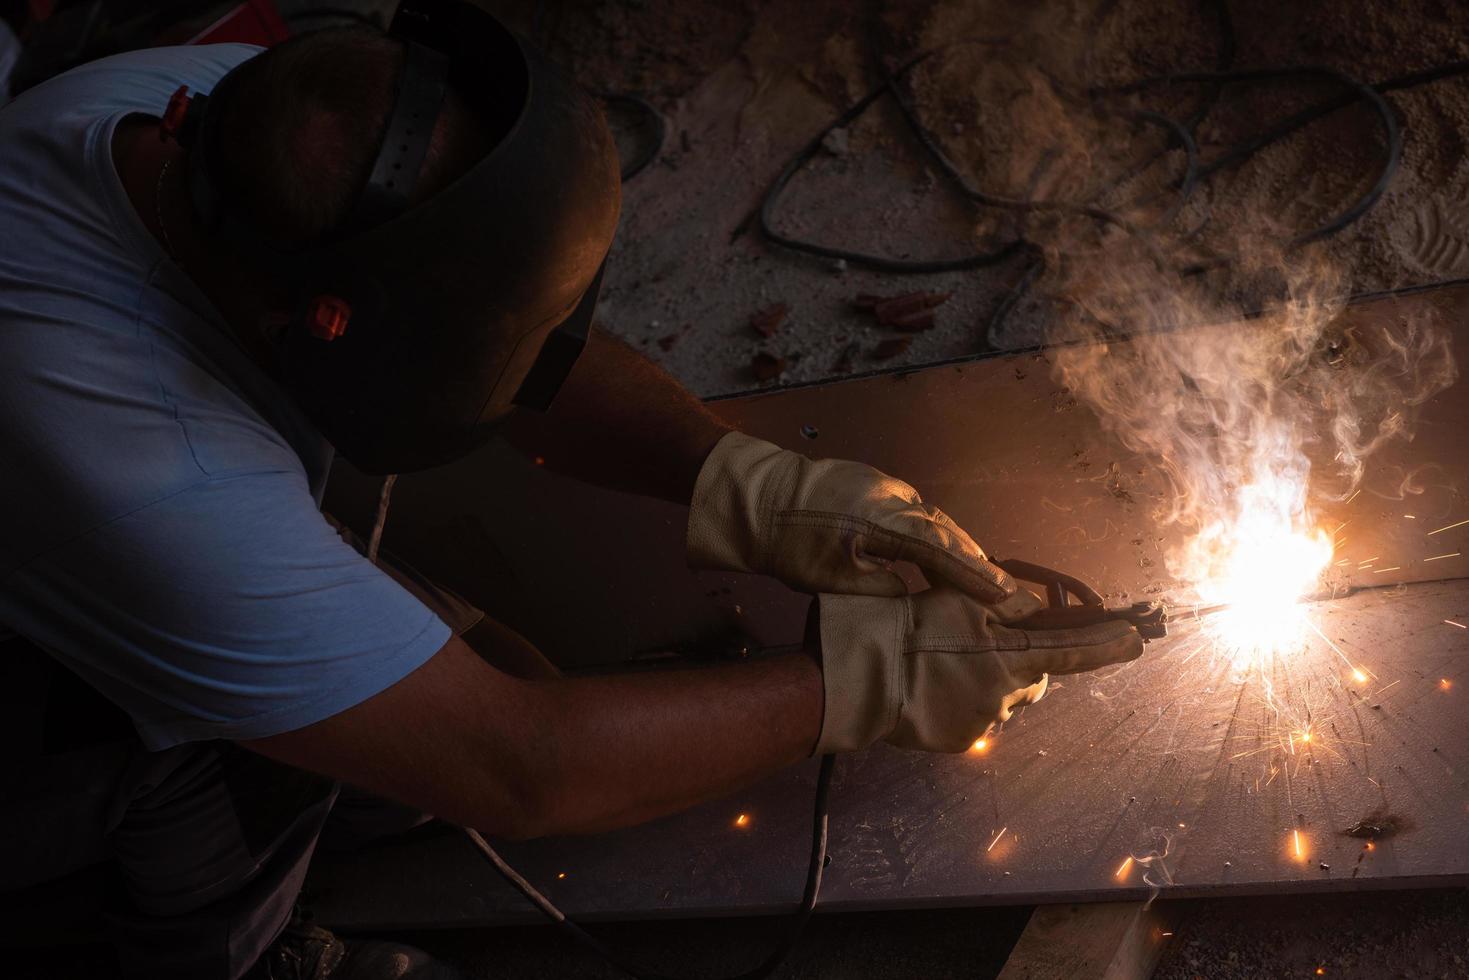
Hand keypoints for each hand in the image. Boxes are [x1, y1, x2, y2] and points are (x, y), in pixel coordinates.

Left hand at [687, 433, 1026, 607]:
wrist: (752, 495)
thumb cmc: (786, 541)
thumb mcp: (827, 577)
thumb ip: (877, 589)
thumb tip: (914, 600)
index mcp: (883, 519)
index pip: (941, 551)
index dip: (976, 577)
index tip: (1007, 598)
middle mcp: (893, 497)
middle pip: (947, 533)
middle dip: (980, 563)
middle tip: (1013, 595)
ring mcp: (886, 487)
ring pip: (934, 522)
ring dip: (961, 550)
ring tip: (990, 580)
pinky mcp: (876, 485)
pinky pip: (918, 513)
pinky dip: (938, 536)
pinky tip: (948, 554)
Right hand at [814, 587, 1143, 752]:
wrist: (863, 674)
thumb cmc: (909, 627)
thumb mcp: (960, 600)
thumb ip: (1005, 605)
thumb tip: (1033, 612)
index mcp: (1010, 653)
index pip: (1071, 648)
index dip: (1105, 644)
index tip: (1136, 639)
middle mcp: (1006, 692)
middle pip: (1032, 678)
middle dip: (1018, 663)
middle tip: (978, 646)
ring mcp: (984, 721)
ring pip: (1001, 699)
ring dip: (984, 683)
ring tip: (940, 666)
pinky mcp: (962, 741)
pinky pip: (975, 719)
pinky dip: (961, 704)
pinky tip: (931, 689)